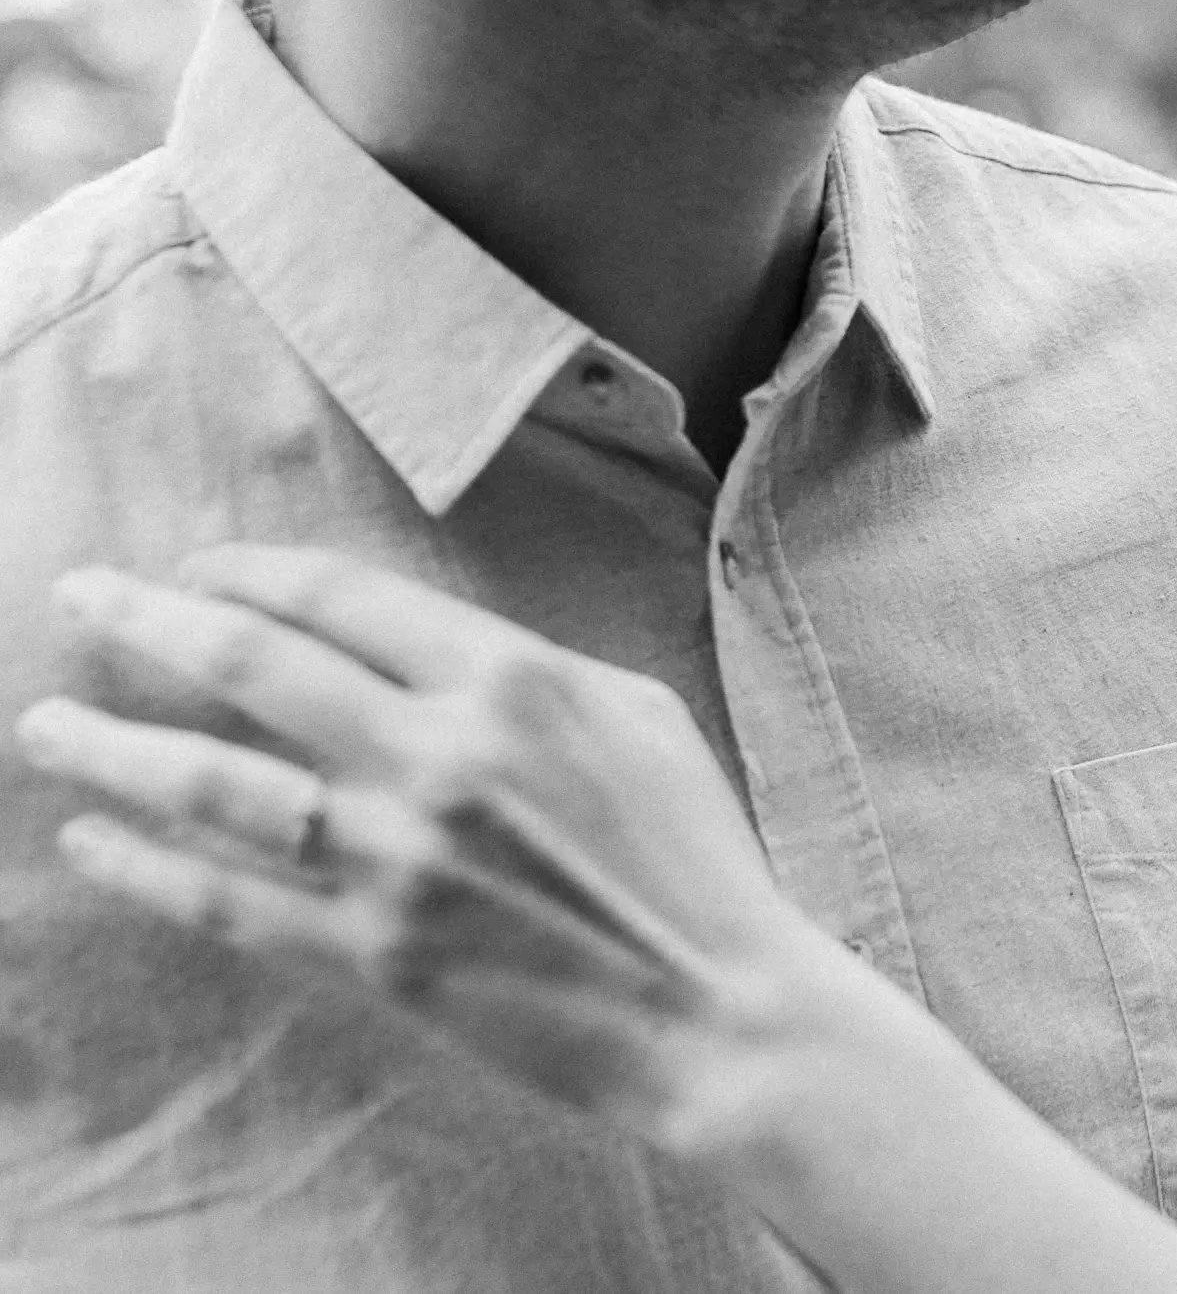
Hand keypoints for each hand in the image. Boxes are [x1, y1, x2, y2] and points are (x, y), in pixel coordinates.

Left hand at [14, 545, 841, 1145]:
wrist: (713, 1007)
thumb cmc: (691, 854)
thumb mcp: (634, 714)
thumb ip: (524, 669)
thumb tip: (420, 644)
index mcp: (512, 679)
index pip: (339, 597)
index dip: (248, 571)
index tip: (194, 566)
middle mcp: (440, 754)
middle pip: (254, 662)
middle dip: (145, 619)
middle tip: (79, 598)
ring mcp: (399, 858)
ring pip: (215, 783)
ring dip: (113, 746)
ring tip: (48, 725)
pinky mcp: (376, 951)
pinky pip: (232, 901)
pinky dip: (148, 869)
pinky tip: (94, 840)